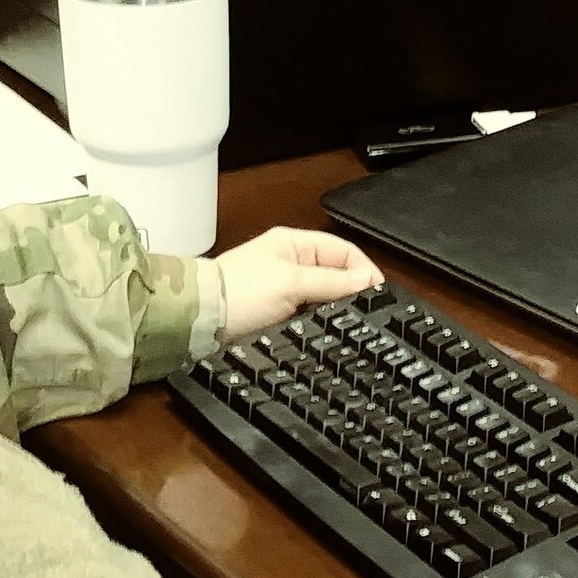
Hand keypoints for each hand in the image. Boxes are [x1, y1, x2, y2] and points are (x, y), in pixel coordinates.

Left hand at [216, 226, 384, 340]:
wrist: (199, 321)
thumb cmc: (239, 294)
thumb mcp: (292, 283)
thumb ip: (332, 282)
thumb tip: (367, 281)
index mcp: (294, 243)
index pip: (343, 251)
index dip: (364, 270)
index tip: (379, 295)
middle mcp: (290, 262)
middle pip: (335, 274)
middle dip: (352, 292)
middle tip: (367, 314)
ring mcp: (282, 288)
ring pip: (323, 297)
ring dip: (334, 309)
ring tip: (348, 325)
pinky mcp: (275, 313)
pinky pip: (307, 314)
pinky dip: (318, 322)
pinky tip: (326, 333)